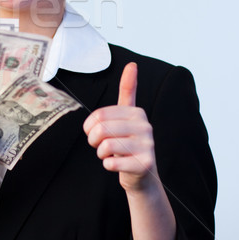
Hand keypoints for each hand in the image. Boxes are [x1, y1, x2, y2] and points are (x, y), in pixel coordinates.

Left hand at [83, 62, 158, 192]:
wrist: (141, 175)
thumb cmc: (127, 142)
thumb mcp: (126, 116)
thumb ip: (128, 90)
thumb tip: (132, 64)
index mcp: (137, 112)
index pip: (100, 115)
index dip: (90, 126)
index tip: (94, 130)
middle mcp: (145, 126)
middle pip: (102, 129)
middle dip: (93, 140)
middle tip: (98, 144)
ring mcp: (148, 145)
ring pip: (106, 146)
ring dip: (101, 153)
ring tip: (109, 153)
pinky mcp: (145, 164)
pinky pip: (112, 162)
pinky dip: (108, 164)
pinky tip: (116, 164)